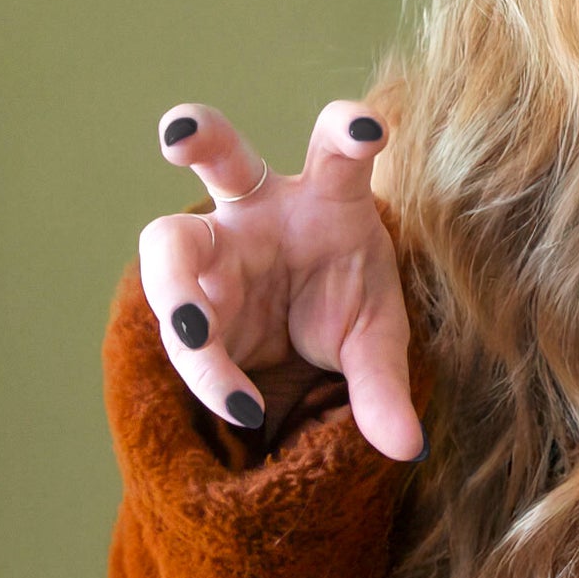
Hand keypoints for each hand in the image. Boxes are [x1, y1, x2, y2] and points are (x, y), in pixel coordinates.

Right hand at [136, 101, 422, 460]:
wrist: (297, 349)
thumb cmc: (345, 309)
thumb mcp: (375, 344)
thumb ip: (386, 388)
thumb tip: (409, 449)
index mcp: (328, 200)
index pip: (338, 154)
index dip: (348, 132)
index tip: (372, 128)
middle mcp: (260, 210)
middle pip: (222, 157)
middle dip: (199, 135)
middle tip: (179, 133)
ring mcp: (213, 251)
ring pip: (169, 245)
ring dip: (172, 287)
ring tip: (191, 331)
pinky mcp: (183, 298)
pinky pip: (180, 330)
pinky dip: (207, 370)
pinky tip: (241, 404)